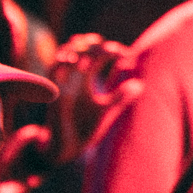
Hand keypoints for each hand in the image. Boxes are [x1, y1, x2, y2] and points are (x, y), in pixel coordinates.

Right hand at [50, 33, 131, 160]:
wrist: (66, 148)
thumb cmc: (83, 128)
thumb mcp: (104, 110)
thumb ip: (119, 97)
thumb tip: (140, 84)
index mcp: (86, 78)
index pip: (97, 55)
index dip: (110, 51)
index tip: (125, 55)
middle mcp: (73, 77)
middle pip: (81, 49)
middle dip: (93, 44)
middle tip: (109, 49)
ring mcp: (62, 83)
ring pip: (65, 55)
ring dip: (77, 48)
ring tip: (92, 47)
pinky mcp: (54, 92)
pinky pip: (52, 72)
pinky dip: (61, 63)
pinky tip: (74, 59)